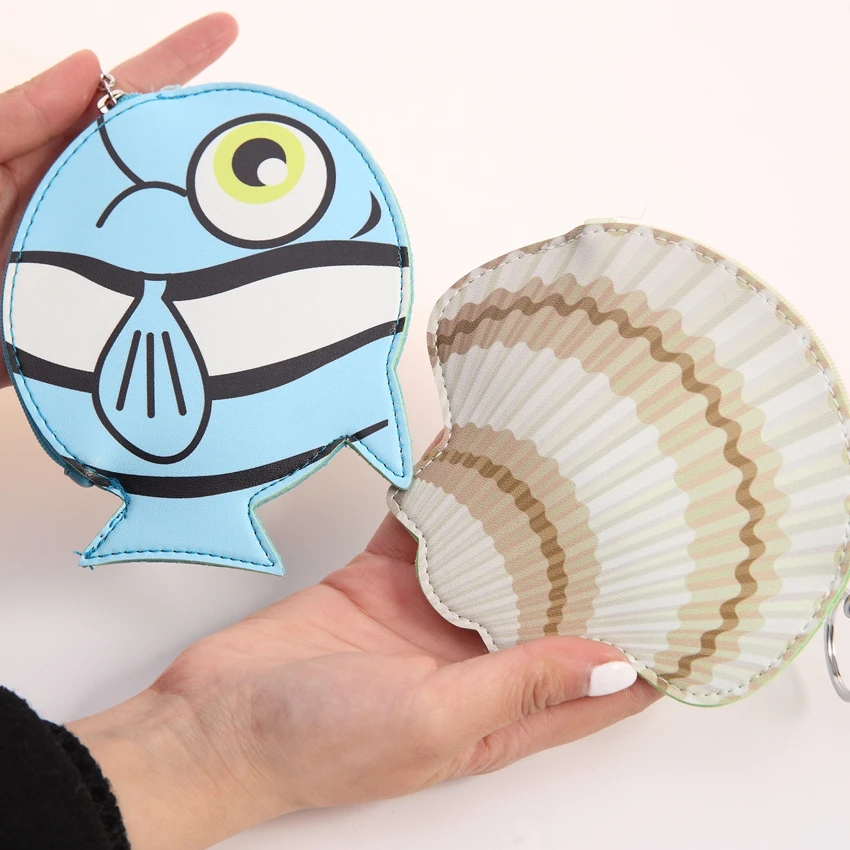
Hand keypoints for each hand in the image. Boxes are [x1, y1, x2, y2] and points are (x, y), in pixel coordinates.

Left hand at [0, 13, 238, 388]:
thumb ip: (19, 119)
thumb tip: (87, 68)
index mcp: (47, 156)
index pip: (118, 100)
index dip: (172, 61)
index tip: (224, 30)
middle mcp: (83, 200)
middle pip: (157, 159)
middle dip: (210, 139)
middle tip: (268, 126)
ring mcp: (101, 254)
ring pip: (167, 222)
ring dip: (212, 212)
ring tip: (270, 198)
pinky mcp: (111, 309)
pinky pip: (159, 286)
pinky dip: (193, 278)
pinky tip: (233, 272)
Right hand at [70, 511, 659, 849]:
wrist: (214, 717)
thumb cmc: (315, 742)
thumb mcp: (432, 719)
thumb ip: (520, 684)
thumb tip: (612, 665)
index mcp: (493, 713)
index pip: (590, 691)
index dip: (641, 661)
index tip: (683, 616)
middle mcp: (467, 664)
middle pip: (547, 613)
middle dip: (589, 573)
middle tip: (631, 520)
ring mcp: (422, 619)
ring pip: (490, 562)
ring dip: (520, 528)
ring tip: (561, 479)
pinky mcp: (379, 583)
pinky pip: (427, 531)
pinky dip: (448, 500)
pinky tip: (470, 465)